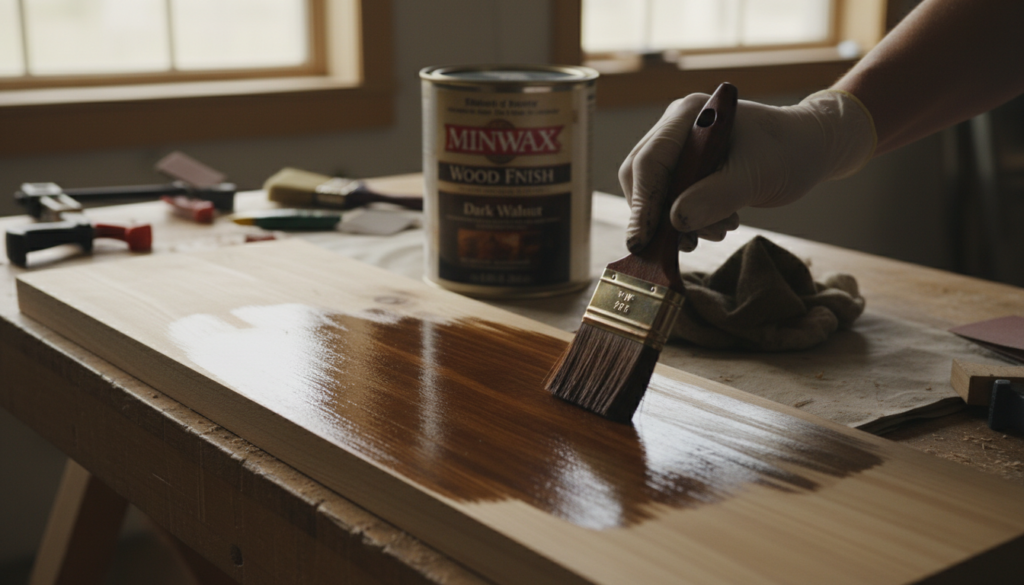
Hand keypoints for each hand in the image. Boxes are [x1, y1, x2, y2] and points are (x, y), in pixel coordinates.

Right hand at [621, 90, 875, 251]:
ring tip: (719, 229)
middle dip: (660, 216)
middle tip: (688, 243)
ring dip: (679, 221)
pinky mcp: (688, 167)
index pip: (649, 162)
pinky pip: (671, 198)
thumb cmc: (790, 153)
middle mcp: (676, 128)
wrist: (811, 148)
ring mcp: (680, 147)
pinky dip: (689, 219)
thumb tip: (674, 221)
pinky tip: (718, 223)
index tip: (641, 241)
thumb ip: (715, 197)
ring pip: (655, 193)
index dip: (642, 204)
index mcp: (688, 116)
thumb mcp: (755, 177)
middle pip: (642, 178)